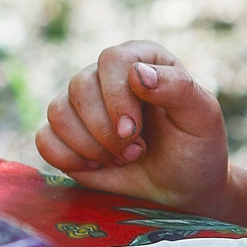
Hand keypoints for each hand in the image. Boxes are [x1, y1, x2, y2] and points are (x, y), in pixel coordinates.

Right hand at [35, 40, 228, 212]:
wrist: (184, 187)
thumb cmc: (197, 147)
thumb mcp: (202, 117)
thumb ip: (178, 88)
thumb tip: (138, 72)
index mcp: (143, 59)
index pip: (113, 60)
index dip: (117, 97)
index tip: (133, 131)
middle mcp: (108, 75)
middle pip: (80, 86)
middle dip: (106, 130)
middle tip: (136, 151)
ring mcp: (84, 104)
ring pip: (58, 112)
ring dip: (91, 146)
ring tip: (125, 158)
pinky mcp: (66, 135)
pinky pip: (44, 139)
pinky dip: (69, 158)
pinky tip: (98, 166)